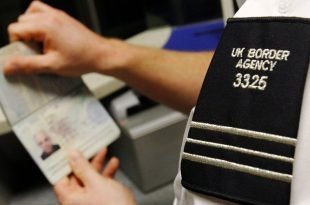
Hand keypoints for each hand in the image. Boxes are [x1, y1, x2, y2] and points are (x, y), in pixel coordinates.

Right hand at [4, 1, 124, 75]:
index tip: (29, 55)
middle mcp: (50, 15)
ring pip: (30, 15)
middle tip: (38, 52)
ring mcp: (57, 15)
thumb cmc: (82, 59)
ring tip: (42, 45)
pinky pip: (42, 12)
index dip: (18, 44)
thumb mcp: (52, 66)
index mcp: (45, 25)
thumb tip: (8, 66)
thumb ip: (28, 65)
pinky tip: (47, 38)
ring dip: (31, 29)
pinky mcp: (63, 17)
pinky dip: (39, 22)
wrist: (101, 55)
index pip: (15, 29)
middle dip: (24, 37)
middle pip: (22, 21)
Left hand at [54, 148, 135, 204]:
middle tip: (89, 148)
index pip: (60, 179)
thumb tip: (73, 156)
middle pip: (77, 177)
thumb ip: (84, 168)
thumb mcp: (96, 182)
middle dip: (85, 161)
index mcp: (70, 199)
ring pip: (90, 179)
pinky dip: (106, 174)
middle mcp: (77, 201)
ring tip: (103, 152)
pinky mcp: (101, 200)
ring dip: (98, 165)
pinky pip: (100, 184)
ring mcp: (90, 201)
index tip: (68, 152)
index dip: (63, 164)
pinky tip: (113, 165)